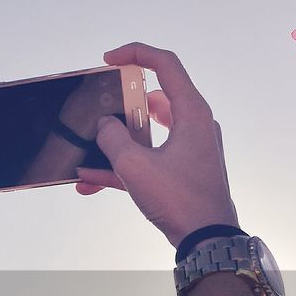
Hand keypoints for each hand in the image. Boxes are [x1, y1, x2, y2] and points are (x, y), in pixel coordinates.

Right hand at [74, 43, 237, 246]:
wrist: (207, 241)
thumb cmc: (180, 200)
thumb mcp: (135, 166)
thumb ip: (112, 138)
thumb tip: (104, 126)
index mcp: (191, 113)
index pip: (165, 65)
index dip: (135, 54)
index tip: (108, 60)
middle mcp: (194, 126)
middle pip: (154, 100)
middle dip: (120, 108)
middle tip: (99, 112)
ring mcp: (189, 150)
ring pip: (147, 134)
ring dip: (117, 143)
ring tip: (88, 152)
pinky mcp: (182, 172)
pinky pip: (148, 160)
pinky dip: (123, 167)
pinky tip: (90, 182)